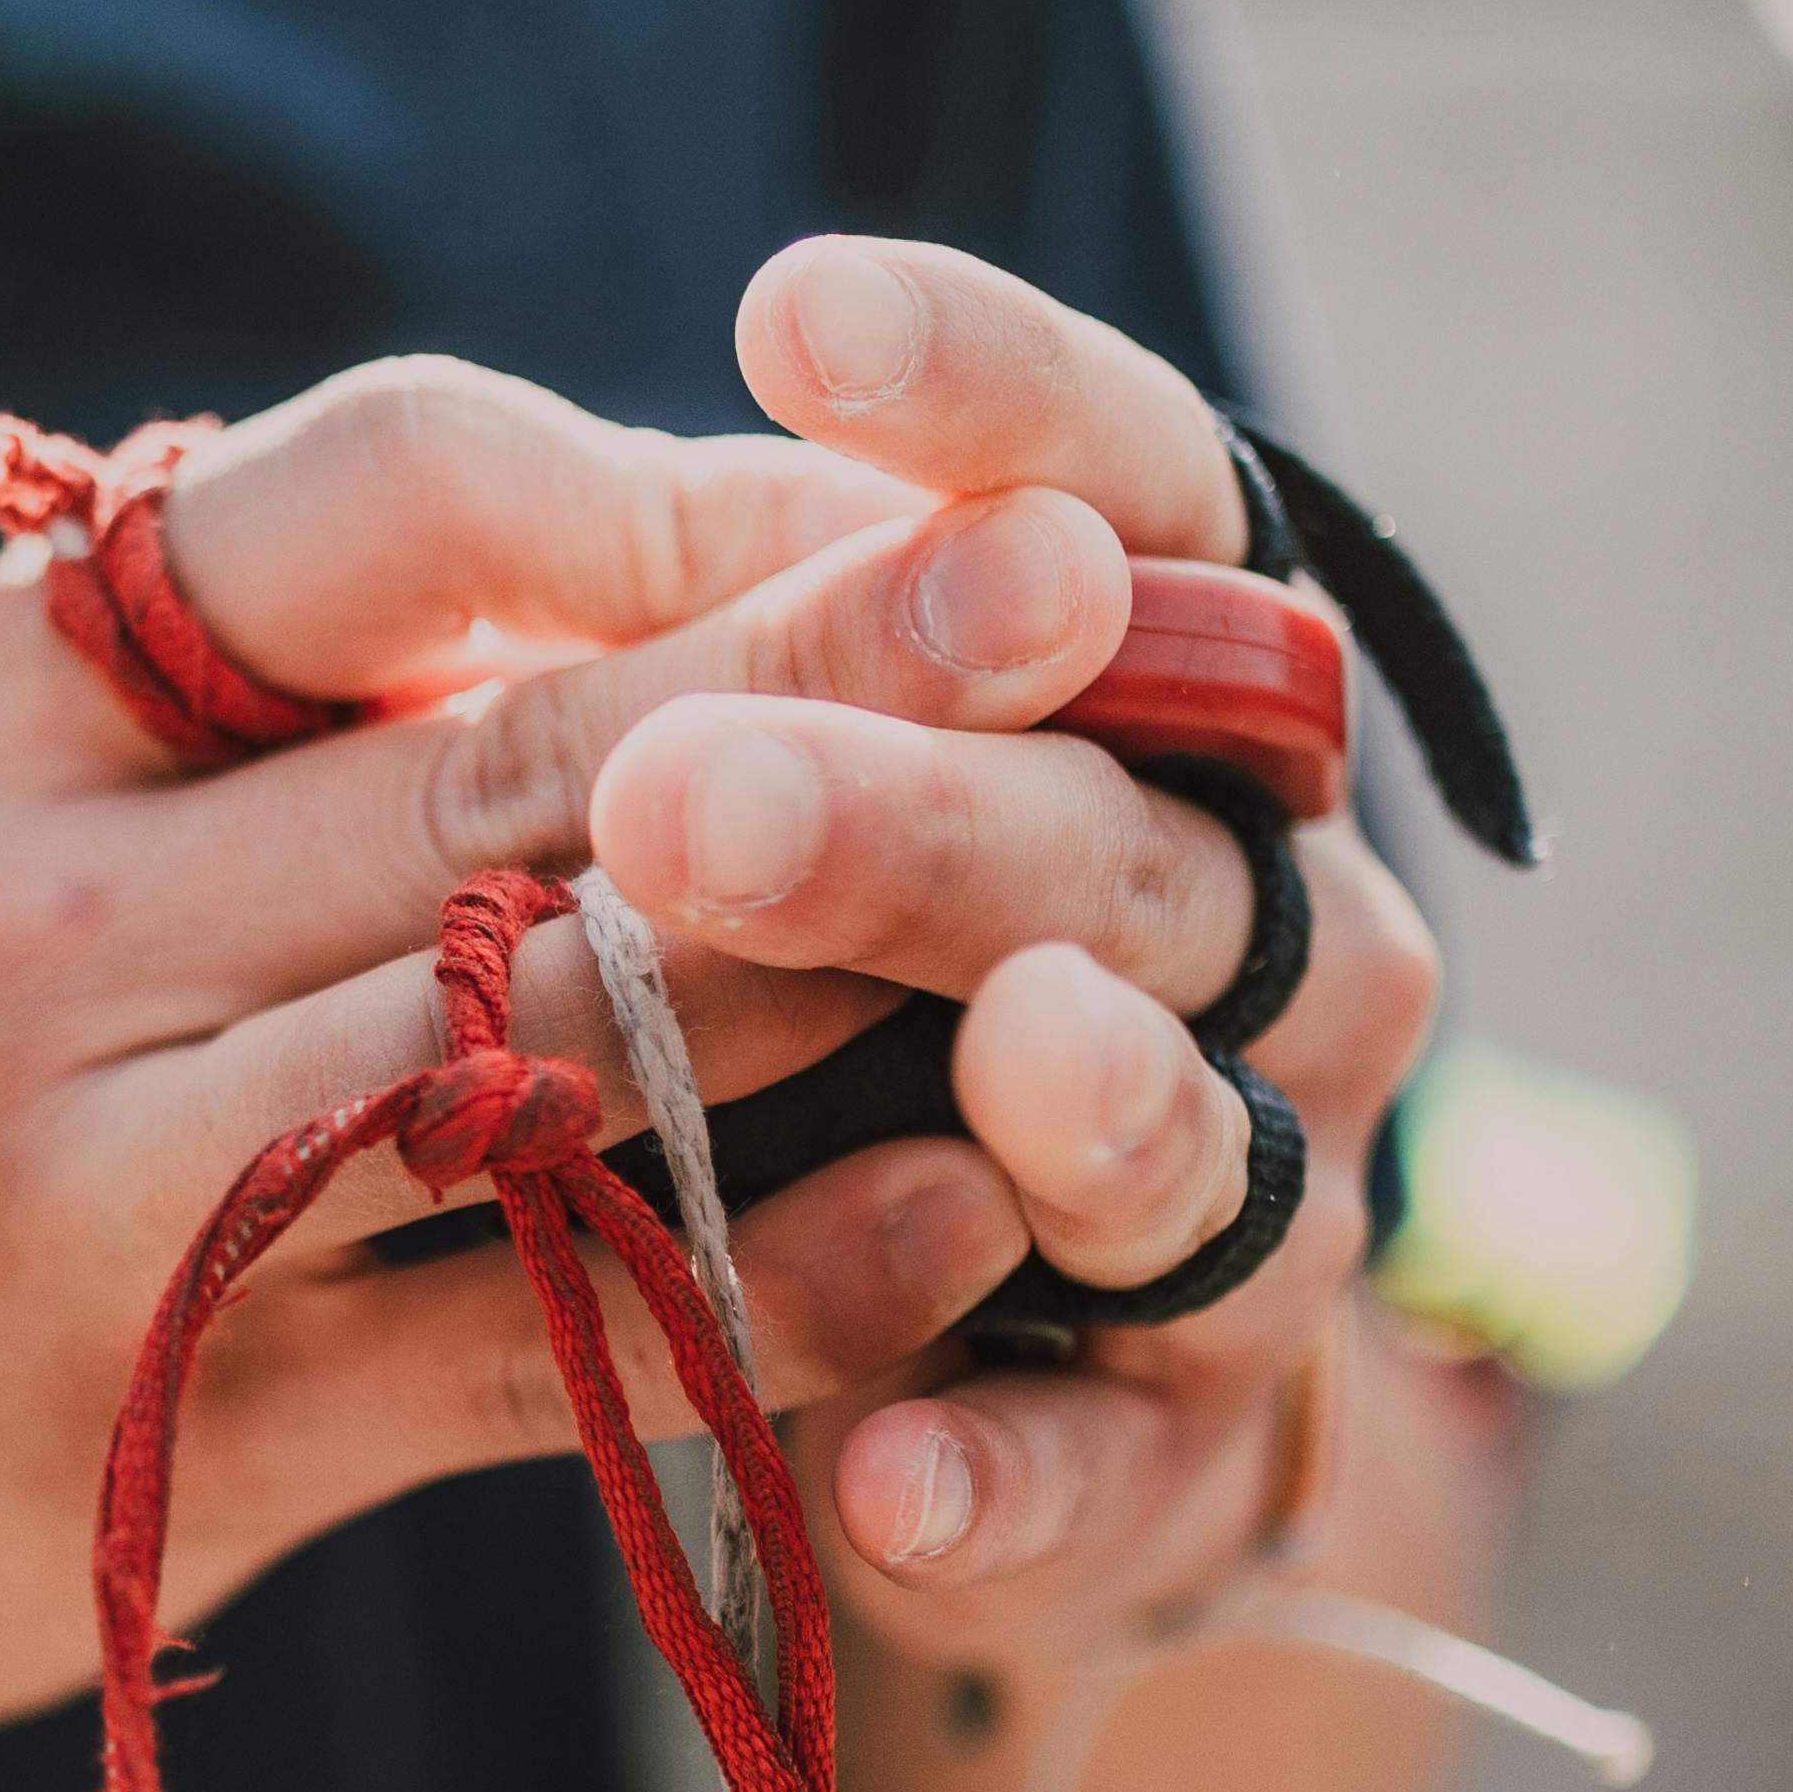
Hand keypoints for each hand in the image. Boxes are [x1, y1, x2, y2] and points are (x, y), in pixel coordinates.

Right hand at [0, 295, 1285, 1771]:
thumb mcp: (0, 795)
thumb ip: (288, 677)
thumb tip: (718, 537)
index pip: (385, 497)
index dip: (680, 488)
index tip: (912, 484)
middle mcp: (7, 927)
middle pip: (513, 766)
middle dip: (848, 673)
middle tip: (1110, 597)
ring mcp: (80, 1203)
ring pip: (550, 1046)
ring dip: (850, 974)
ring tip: (1114, 908)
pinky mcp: (171, 1444)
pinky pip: (544, 1339)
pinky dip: (771, 1274)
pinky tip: (961, 1219)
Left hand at [588, 237, 1449, 1668]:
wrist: (866, 1312)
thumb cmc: (723, 941)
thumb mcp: (669, 748)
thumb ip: (656, 622)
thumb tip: (544, 497)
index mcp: (1145, 689)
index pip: (1121, 487)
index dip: (989, 397)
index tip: (787, 306)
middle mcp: (1247, 920)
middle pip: (1130, 830)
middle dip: (927, 807)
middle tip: (690, 795)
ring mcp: (1240, 1195)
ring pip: (1193, 1147)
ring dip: (1094, 1108)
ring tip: (1006, 1051)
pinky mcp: (1152, 1461)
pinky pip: (1104, 1484)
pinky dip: (1009, 1484)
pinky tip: (882, 1480)